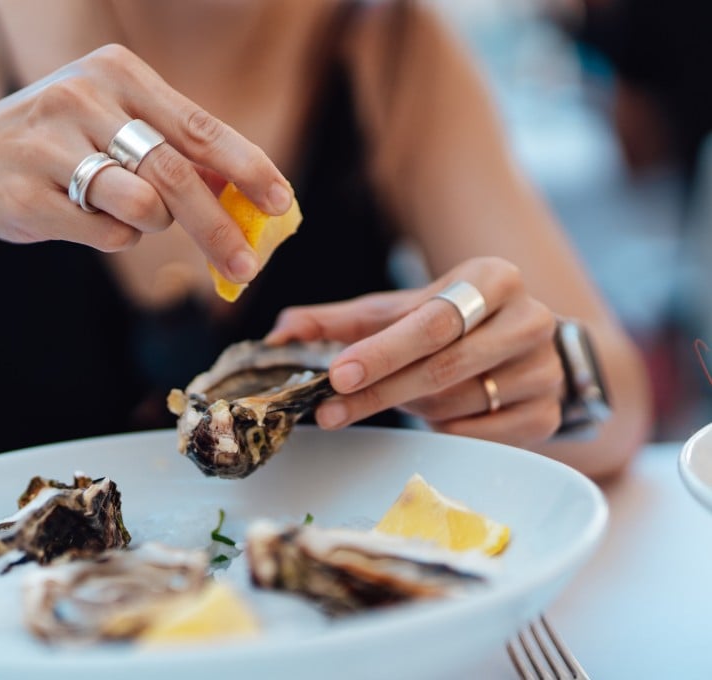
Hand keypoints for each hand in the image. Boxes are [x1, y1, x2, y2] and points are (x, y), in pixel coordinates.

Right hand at [0, 44, 293, 283]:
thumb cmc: (55, 146)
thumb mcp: (111, 124)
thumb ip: (173, 149)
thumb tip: (246, 192)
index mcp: (114, 72)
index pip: (199, 125)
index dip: (247, 168)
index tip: (282, 201)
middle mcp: (81, 98)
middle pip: (176, 175)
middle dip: (218, 228)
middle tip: (246, 267)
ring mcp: (49, 145)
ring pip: (141, 209)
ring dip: (148, 226)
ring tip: (122, 211)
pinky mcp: (27, 194)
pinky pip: (103, 234)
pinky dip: (110, 238)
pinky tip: (80, 217)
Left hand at [265, 257, 562, 447]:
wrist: (523, 346)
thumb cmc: (448, 323)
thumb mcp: (396, 312)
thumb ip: (339, 321)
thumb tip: (278, 334)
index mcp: (494, 278)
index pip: (432, 320)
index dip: (381, 352)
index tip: (336, 375)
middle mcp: (531, 319)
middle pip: (443, 366)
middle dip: (379, 390)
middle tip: (329, 410)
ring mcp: (544, 370)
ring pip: (456, 402)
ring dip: (410, 405)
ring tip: (394, 394)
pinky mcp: (548, 414)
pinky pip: (477, 434)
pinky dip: (442, 427)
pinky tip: (431, 410)